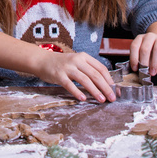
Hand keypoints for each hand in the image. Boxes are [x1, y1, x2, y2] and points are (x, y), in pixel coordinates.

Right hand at [0, 31, 114, 102]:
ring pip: (85, 80)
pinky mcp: (59, 75)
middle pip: (95, 75)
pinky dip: (77, 92)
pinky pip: (70, 85)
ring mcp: (67, 68)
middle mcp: (77, 61)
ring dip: (95, 91)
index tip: (114, 89)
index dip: (109, 80)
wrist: (42, 61)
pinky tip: (83, 99)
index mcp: (84, 57)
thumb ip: (88, 70)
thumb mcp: (77, 62)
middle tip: (111, 98)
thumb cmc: (62, 64)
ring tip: (101, 100)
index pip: (100, 68)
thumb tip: (104, 83)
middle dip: (105, 87)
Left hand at [129, 21, 156, 75]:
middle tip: (144, 72)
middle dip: (144, 62)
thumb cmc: (151, 50)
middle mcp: (150, 36)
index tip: (135, 68)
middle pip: (145, 49)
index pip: (134, 46)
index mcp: (140, 38)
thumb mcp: (143, 53)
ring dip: (154, 63)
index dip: (134, 58)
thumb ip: (139, 60)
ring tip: (153, 72)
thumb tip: (137, 70)